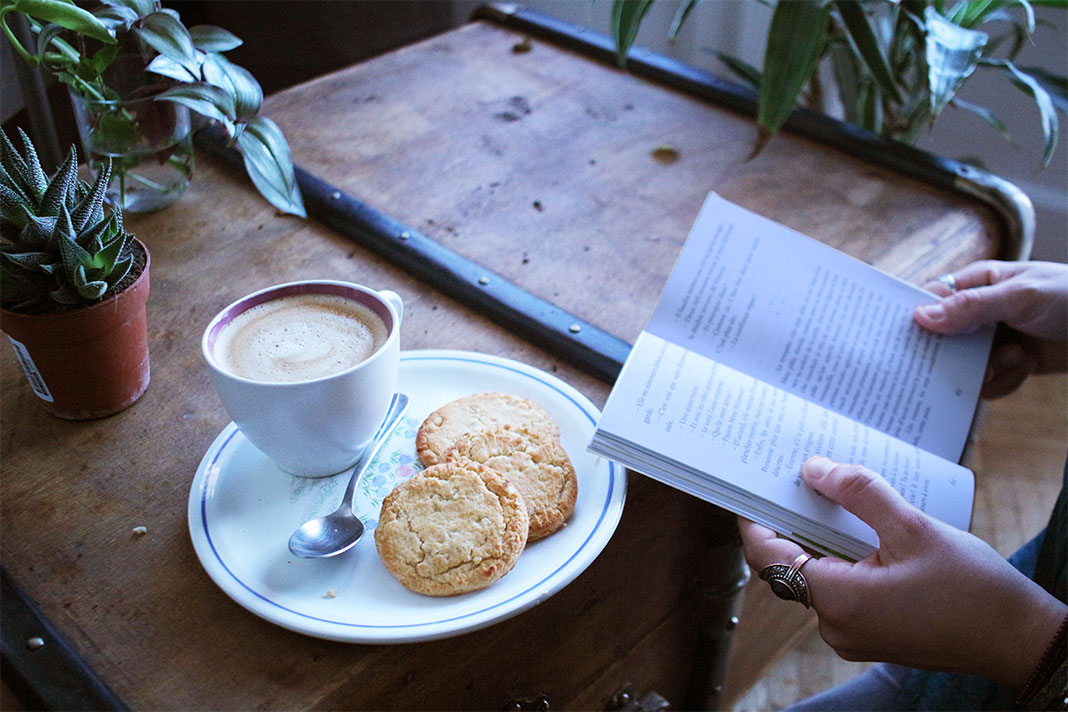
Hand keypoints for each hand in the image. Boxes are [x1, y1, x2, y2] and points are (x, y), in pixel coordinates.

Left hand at [738, 456, 1066, 687]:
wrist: (1020, 640)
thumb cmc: (974, 592)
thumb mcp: (914, 528)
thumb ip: (860, 495)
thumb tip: (816, 469)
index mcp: (838, 602)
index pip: (767, 556)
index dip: (755, 518)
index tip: (752, 485)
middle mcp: (835, 625)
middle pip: (790, 564)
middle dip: (793, 519)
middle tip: (798, 478)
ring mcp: (852, 634)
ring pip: (816, 575)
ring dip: (820, 537)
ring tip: (831, 494)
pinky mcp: (870, 633)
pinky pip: (840, 588)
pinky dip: (842, 557)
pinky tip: (859, 527)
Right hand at [914, 261, 1067, 397]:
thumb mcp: (1020, 296)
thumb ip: (971, 306)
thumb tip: (920, 316)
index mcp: (977, 283)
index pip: (931, 298)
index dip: (916, 317)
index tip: (907, 338)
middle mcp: (979, 313)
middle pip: (941, 337)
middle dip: (952, 354)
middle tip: (970, 360)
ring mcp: (993, 340)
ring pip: (962, 365)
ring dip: (985, 369)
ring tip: (1015, 358)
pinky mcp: (1008, 365)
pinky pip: (986, 383)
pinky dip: (1004, 381)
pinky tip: (1025, 366)